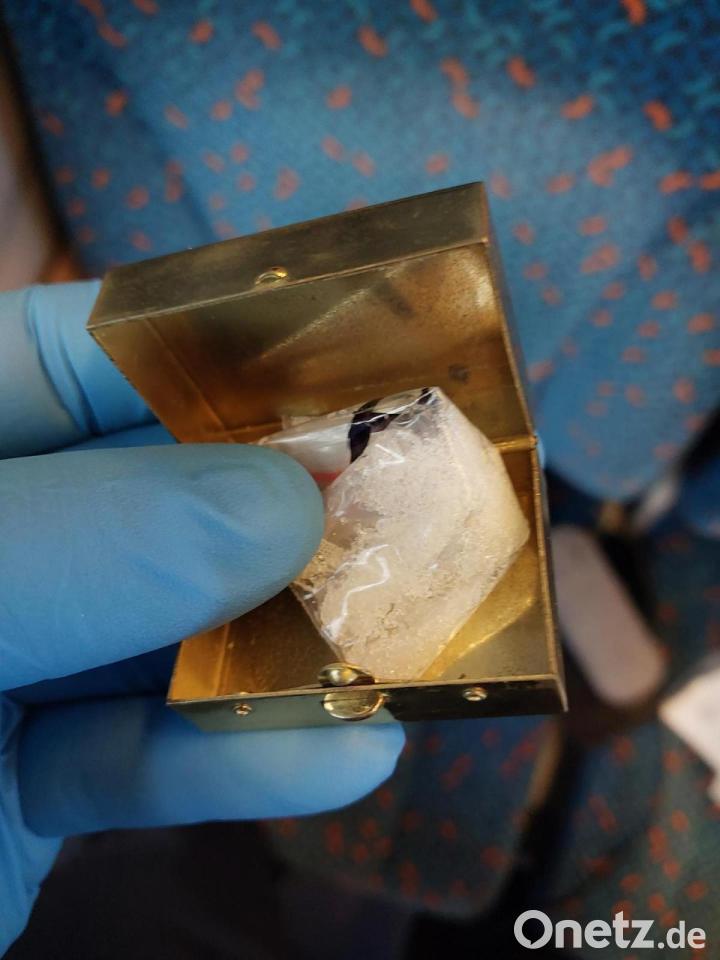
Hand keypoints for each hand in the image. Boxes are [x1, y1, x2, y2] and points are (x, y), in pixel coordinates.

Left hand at [0, 281, 403, 952]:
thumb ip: (78, 547)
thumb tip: (283, 498)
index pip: (75, 355)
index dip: (214, 355)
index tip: (356, 373)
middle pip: (148, 497)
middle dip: (280, 516)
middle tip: (411, 519)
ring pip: (162, 631)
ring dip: (285, 654)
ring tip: (404, 650)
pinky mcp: (16, 780)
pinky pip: (138, 751)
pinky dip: (236, 761)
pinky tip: (343, 756)